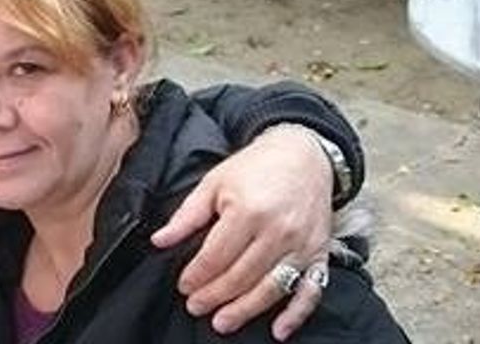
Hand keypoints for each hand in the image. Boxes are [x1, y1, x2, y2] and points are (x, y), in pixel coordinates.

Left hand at [151, 124, 333, 340]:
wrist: (303, 154)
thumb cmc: (255, 167)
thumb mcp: (214, 182)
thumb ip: (187, 215)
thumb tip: (159, 241)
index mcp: (248, 211)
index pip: (216, 256)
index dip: (197, 275)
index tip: (183, 286)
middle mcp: (278, 231)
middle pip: (241, 276)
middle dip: (215, 296)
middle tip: (196, 306)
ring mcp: (302, 245)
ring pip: (271, 288)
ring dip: (245, 310)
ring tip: (222, 322)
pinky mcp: (320, 253)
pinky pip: (311, 290)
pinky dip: (296, 314)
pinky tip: (278, 331)